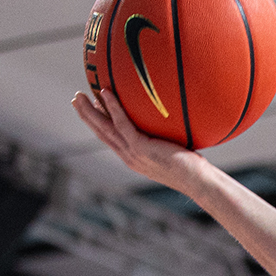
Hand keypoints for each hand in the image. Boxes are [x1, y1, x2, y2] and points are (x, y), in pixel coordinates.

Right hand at [70, 88, 208, 191]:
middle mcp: (130, 157)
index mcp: (135, 158)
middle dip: (87, 117)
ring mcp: (134, 153)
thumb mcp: (176, 152)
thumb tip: (174, 122)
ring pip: (105, 129)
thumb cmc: (194, 169)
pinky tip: (106, 92)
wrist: (199, 183)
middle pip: (101, 133)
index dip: (98, 125)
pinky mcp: (141, 148)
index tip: (89, 111)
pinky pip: (123, 124)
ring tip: (79, 96)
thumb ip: (168, 140)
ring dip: (90, 112)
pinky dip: (113, 108)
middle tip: (76, 100)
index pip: (111, 140)